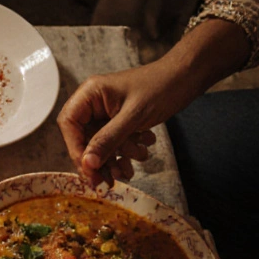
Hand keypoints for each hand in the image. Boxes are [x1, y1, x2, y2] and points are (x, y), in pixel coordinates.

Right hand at [56, 61, 192, 185]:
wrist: (189, 77)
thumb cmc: (162, 86)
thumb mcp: (134, 116)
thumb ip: (108, 140)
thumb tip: (87, 164)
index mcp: (90, 94)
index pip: (69, 124)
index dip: (75, 148)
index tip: (88, 169)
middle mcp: (94, 103)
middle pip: (83, 138)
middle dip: (99, 160)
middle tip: (107, 181)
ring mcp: (106, 112)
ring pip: (100, 144)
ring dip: (115, 158)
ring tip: (130, 169)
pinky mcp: (119, 120)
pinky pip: (114, 142)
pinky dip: (126, 152)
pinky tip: (142, 153)